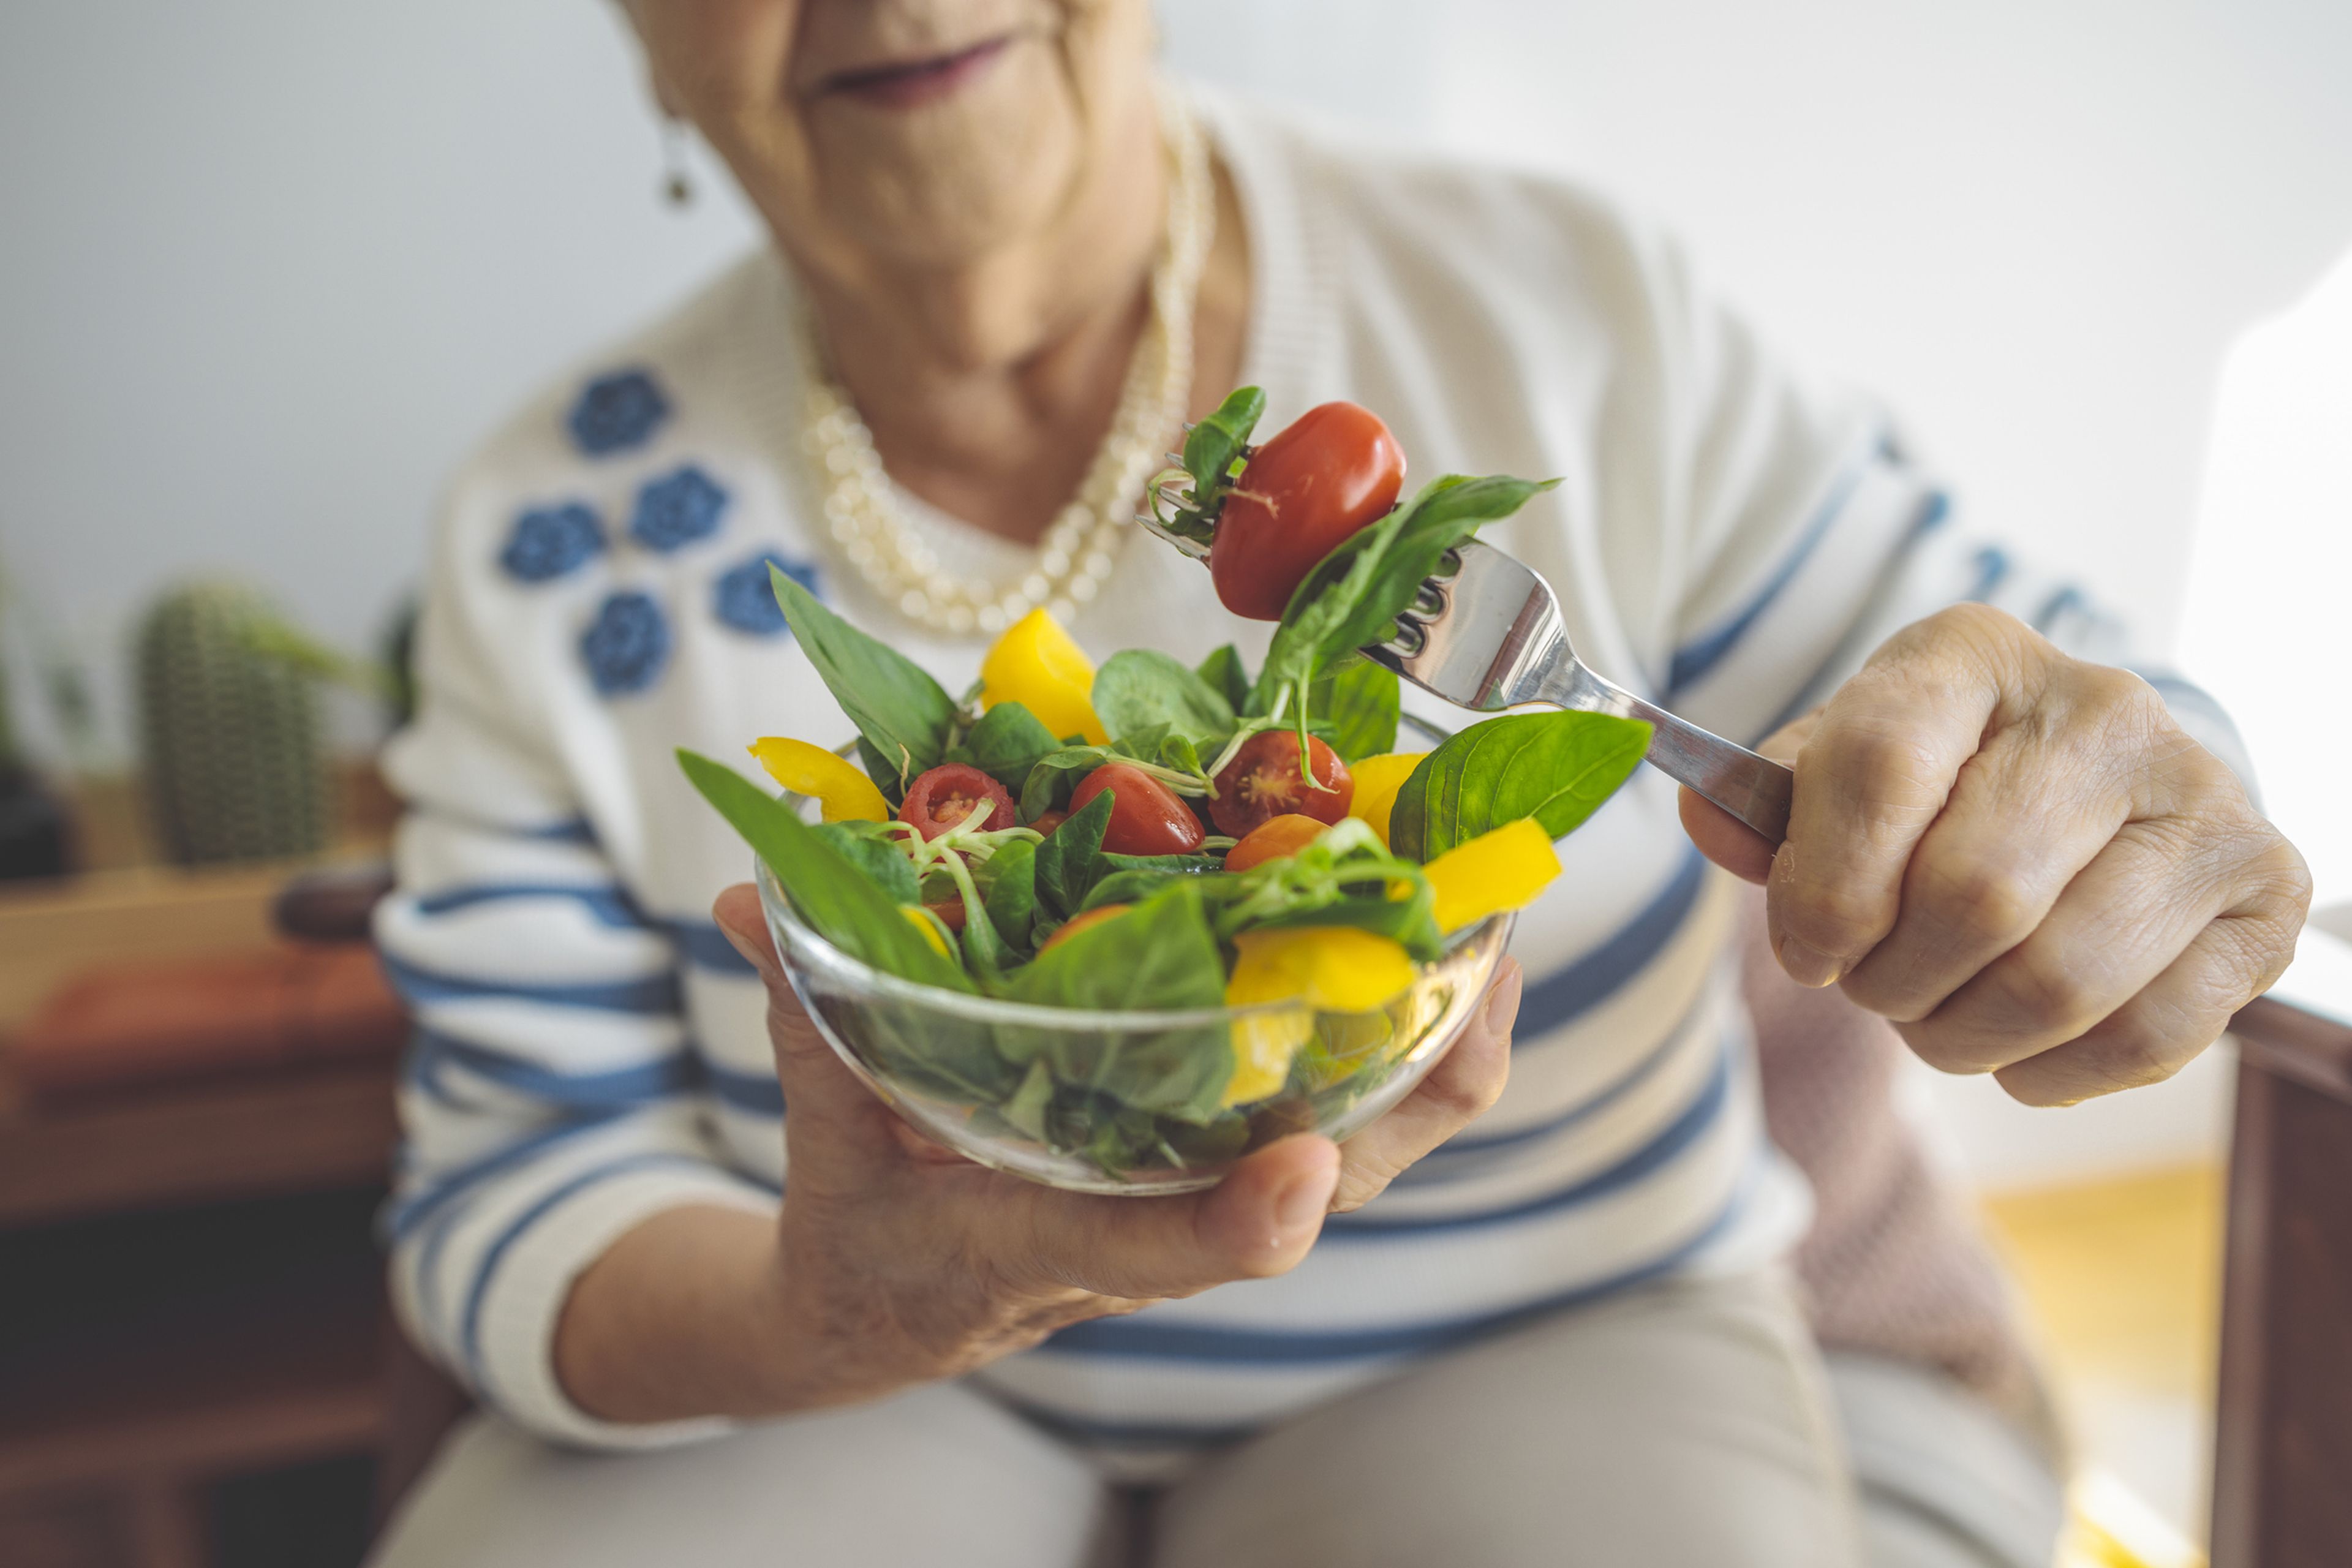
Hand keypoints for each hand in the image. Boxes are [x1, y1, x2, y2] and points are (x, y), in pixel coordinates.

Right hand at [707, 883, 1520, 1410]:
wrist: (887, 1313)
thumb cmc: (864, 1230)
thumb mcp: (821, 1138)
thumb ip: (806, 1016)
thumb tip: (750, 898)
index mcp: (1050, 1243)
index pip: (1155, 1251)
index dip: (1234, 1226)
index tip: (1297, 1179)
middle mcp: (1157, 1228)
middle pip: (1334, 1184)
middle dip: (1422, 1077)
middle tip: (1489, 944)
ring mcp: (1205, 1196)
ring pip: (1372, 1142)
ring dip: (1446, 1038)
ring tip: (1497, 909)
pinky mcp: (1221, 1162)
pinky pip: (1352, 1106)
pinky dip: (1408, 1031)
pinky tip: (1437, 935)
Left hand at [1681, 603, 2308, 1105]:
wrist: (2096, 792)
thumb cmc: (1941, 790)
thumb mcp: (1841, 772)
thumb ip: (1770, 807)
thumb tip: (1708, 819)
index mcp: (1974, 656)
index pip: (1880, 766)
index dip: (1823, 887)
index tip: (1806, 946)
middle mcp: (2106, 711)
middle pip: (1975, 895)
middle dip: (1895, 979)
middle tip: (1877, 985)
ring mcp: (2205, 801)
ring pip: (2058, 979)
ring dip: (1964, 1035)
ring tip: (1939, 1015)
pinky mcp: (2264, 897)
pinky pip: (2144, 1036)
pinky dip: (2051, 1071)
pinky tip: (2019, 1043)